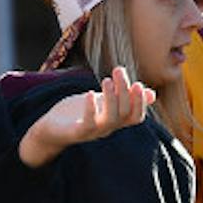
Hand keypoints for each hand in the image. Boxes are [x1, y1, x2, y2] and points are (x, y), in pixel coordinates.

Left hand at [18, 64, 153, 167]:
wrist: (50, 128)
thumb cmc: (79, 113)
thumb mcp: (103, 102)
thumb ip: (123, 97)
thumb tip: (151, 94)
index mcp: (115, 121)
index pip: (136, 117)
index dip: (140, 103)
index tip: (138, 84)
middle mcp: (107, 128)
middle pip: (124, 113)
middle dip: (124, 91)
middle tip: (119, 70)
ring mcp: (93, 132)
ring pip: (110, 119)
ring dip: (111, 98)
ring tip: (106, 80)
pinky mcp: (76, 133)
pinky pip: (87, 125)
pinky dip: (91, 109)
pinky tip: (89, 94)